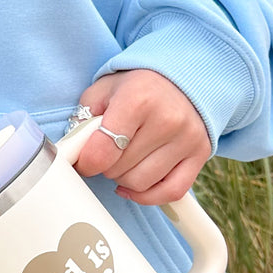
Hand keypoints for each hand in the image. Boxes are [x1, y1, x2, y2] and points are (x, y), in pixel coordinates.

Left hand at [73, 69, 212, 204]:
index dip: (85, 163)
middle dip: (105, 167)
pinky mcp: (200, 154)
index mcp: (137, 100)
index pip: (102, 152)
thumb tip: (72, 155)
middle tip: (107, 152)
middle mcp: (166, 120)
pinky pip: (171, 192)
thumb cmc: (138, 86)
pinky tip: (136, 185)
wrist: (182, 77)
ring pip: (141, 184)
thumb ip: (83, 121)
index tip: (83, 161)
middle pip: (119, 171)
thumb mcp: (103, 91)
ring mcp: (187, 139)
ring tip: (124, 160)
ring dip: (124, 180)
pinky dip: (149, 195)